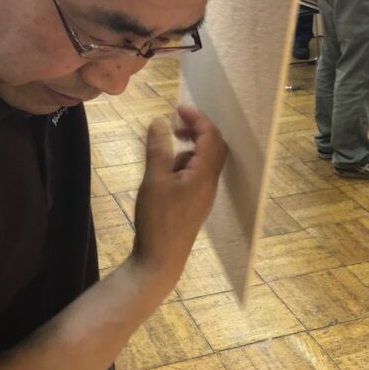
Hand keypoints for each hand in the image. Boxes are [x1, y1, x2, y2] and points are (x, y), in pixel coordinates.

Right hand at [133, 105, 226, 290]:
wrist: (161, 260)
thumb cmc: (158, 220)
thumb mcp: (154, 181)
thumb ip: (158, 149)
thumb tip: (159, 122)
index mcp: (205, 174)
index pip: (211, 137)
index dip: (198, 119)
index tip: (178, 109)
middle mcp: (210, 183)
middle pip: (214, 147)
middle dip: (197, 130)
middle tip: (176, 122)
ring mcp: (204, 194)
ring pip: (205, 161)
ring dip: (189, 147)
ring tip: (166, 147)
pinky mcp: (194, 204)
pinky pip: (197, 174)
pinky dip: (184, 163)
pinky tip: (164, 171)